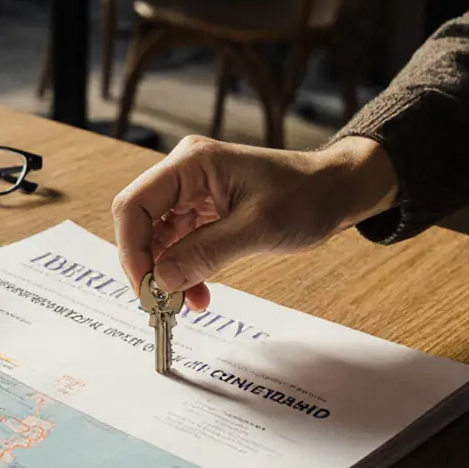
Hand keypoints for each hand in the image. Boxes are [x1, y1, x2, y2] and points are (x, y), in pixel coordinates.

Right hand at [111, 134, 397, 309]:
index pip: (135, 205)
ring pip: (157, 237)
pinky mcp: (203, 210)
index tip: (146, 288)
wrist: (336, 191)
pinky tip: (197, 294)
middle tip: (160, 304)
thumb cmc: (306, 196)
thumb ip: (206, 253)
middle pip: (139, 221)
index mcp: (192, 163)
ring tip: (183, 304)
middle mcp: (185, 173)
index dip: (132, 250)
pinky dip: (183, 270)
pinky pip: (178, 244)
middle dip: (146, 265)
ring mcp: (192, 192)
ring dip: (165, 273)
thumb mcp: (258, 228)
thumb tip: (161, 281)